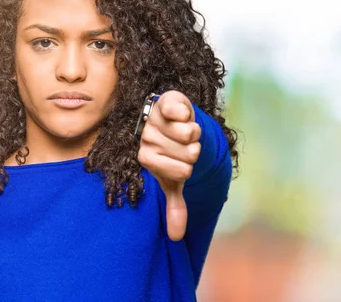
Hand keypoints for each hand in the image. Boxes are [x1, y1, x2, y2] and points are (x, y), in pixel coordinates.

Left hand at [137, 90, 200, 240]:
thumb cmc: (170, 152)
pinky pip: (181, 112)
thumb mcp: (173, 179)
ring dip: (194, 131)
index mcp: (146, 159)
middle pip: (190, 153)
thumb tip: (176, 237)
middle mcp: (147, 139)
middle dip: (193, 149)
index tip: (181, 160)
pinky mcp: (163, 101)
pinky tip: (181, 114)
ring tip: (182, 129)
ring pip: (190, 133)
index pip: (184, 172)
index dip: (190, 167)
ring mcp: (154, 119)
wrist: (167, 120)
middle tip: (181, 144)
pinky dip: (187, 113)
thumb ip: (174, 205)